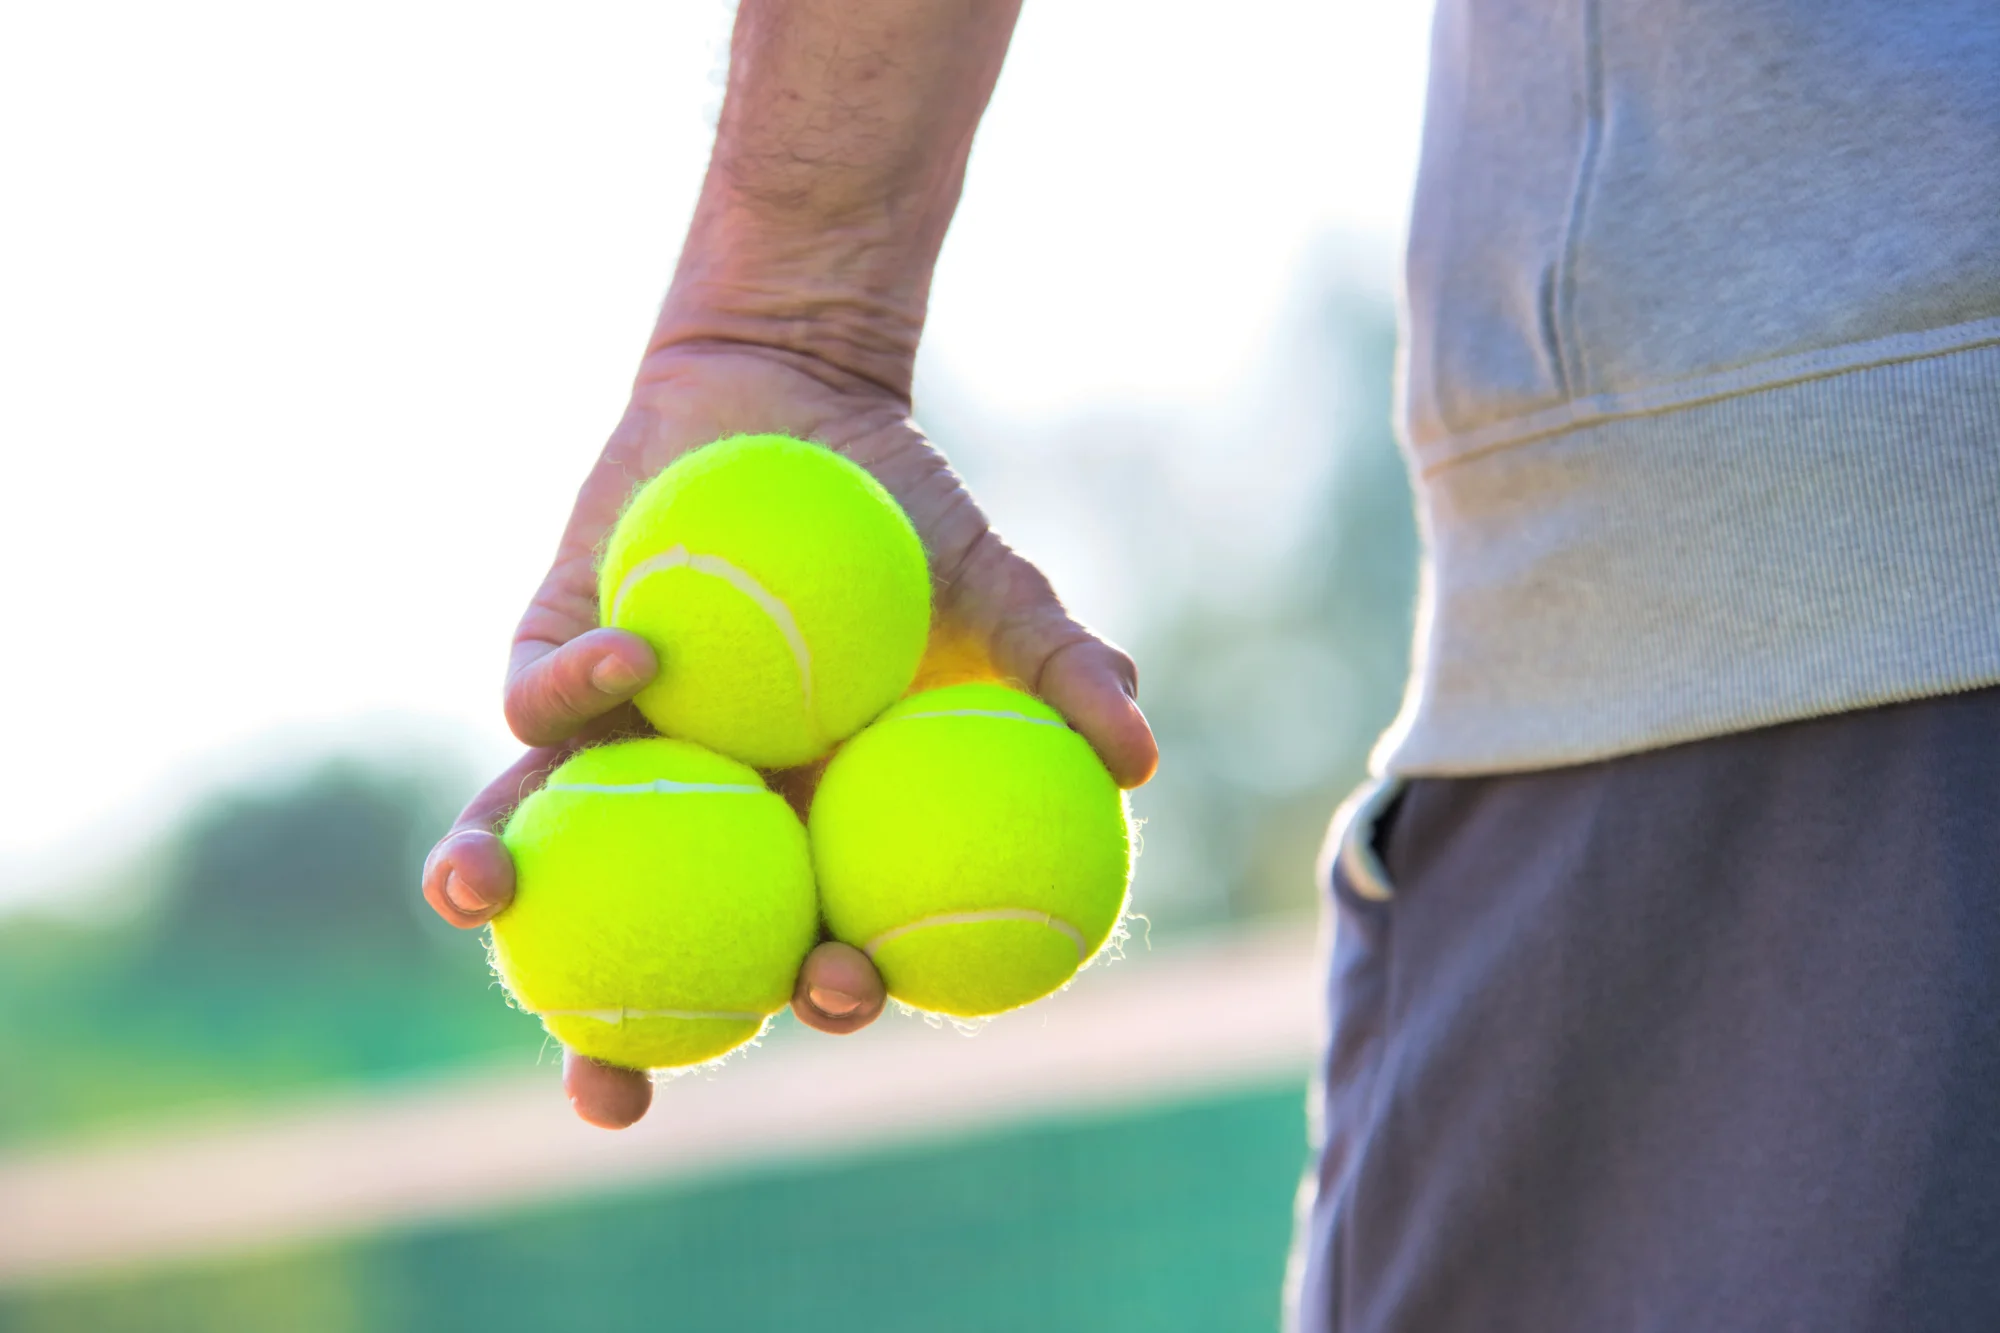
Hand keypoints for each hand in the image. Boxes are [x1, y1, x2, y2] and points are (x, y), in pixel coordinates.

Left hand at [421, 341, 1157, 1128]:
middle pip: (645, 950)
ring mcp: (610, 742)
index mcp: (801, 824)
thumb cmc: (908, 517)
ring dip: (492, 881)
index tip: (840, 992)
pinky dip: (571, 687)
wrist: (804, 401)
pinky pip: (538, 697)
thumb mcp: (1002, 595)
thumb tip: (1145, 759)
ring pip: (540, 840)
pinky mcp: (545, 655)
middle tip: (607, 1091)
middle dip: (614, 1044)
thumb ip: (1065, 676)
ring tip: (477, 901)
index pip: (803, 941)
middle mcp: (693, 805)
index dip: (814, 993)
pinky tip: (630, 660)